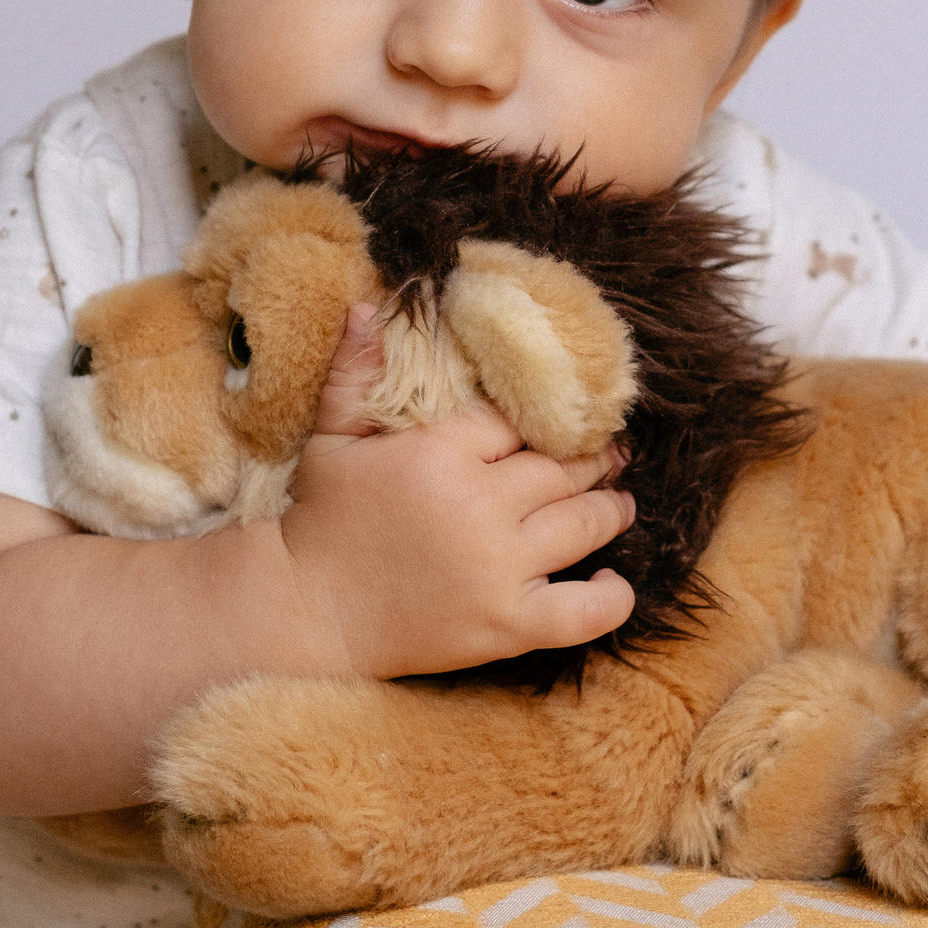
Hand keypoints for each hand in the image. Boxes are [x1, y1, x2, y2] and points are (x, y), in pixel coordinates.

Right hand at [280, 305, 634, 678]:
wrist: (307, 614)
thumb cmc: (323, 519)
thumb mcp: (333, 436)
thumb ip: (356, 371)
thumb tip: (372, 304)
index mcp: (440, 452)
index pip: (518, 419)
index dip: (542, 418)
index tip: (564, 417)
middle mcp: (479, 506)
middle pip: (563, 468)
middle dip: (593, 458)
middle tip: (610, 452)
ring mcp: (498, 568)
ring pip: (585, 523)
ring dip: (612, 508)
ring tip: (619, 499)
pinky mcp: (508, 624)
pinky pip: (585, 612)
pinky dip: (611, 595)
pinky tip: (610, 578)